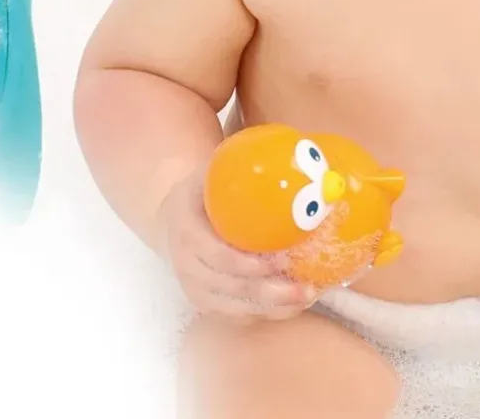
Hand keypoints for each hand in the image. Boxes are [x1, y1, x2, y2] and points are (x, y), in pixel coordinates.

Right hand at [156, 167, 316, 319]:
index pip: (219, 256)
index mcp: (187, 231)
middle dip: (271, 292)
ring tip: (308, 297)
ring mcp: (194, 289)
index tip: (282, 259)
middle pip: (231, 288)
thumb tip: (293, 162)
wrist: (171, 216)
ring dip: (274, 308)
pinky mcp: (205, 304)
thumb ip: (239, 170)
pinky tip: (293, 305)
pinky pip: (236, 317)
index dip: (250, 264)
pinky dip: (265, 314)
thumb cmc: (202, 191)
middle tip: (306, 288)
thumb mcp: (211, 174)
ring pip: (235, 309)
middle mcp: (186, 266)